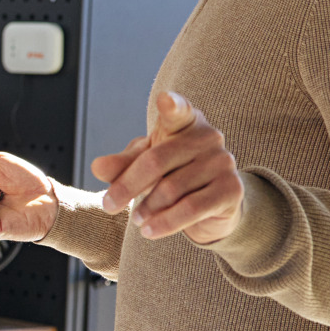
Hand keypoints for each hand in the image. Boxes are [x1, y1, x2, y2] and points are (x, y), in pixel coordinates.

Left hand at [92, 91, 243, 243]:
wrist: (211, 206)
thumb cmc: (171, 174)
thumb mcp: (143, 165)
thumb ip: (122, 164)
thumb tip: (98, 167)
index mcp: (185, 122)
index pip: (178, 110)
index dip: (172, 105)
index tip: (164, 99)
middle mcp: (208, 137)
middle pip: (156, 161)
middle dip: (127, 186)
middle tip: (108, 205)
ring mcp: (223, 162)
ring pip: (171, 189)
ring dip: (147, 208)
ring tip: (136, 218)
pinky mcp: (231, 190)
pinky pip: (190, 209)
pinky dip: (165, 223)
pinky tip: (149, 231)